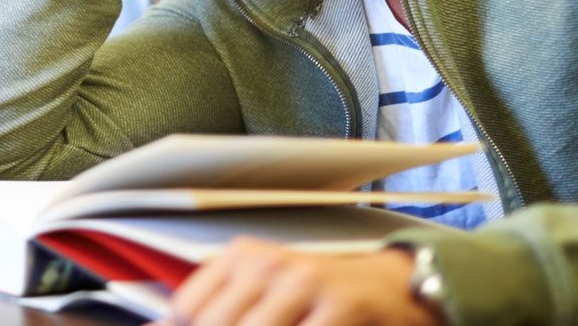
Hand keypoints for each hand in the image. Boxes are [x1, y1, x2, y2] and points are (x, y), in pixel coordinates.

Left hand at [160, 239, 439, 325]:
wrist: (391, 288)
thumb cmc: (317, 296)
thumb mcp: (263, 292)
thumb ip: (215, 308)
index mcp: (240, 257)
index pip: (186, 310)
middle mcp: (266, 264)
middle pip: (216, 324)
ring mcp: (303, 284)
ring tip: (284, 325)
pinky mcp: (339, 305)